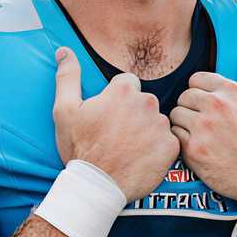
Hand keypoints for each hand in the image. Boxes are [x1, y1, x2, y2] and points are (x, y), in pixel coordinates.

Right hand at [52, 47, 178, 200]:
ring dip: (145, 130)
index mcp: (124, 90)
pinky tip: (141, 157)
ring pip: (156, 120)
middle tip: (116, 135)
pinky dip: (157, 148)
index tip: (106, 117)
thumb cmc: (79, 148)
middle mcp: (148, 102)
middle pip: (143, 101)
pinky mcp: (172, 146)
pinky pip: (167, 140)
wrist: (96, 186)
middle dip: (132, 114)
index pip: (127, 84)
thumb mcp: (65, 111)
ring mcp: (162, 125)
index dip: (115, 100)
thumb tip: (64, 50)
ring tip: (127, 148)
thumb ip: (68, 76)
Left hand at [169, 44, 236, 205]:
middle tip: (203, 120)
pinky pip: (174, 137)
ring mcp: (202, 129)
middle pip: (184, 95)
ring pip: (176, 115)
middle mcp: (215, 106)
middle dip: (191, 106)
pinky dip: (181, 141)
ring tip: (199, 133)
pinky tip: (197, 146)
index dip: (201, 90)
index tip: (208, 103)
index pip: (197, 79)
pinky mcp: (194, 151)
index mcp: (232, 91)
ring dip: (184, 123)